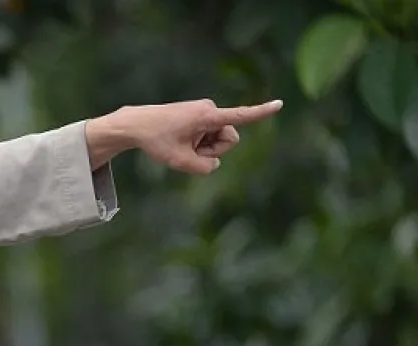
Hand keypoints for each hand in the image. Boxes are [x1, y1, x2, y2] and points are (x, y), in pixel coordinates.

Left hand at [90, 99, 282, 174]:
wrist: (138, 124)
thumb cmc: (157, 141)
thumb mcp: (179, 162)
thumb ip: (204, 168)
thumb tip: (215, 164)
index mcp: (207, 116)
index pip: (239, 116)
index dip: (260, 112)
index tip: (279, 104)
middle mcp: (210, 109)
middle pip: (229, 140)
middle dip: (213, 150)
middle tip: (188, 150)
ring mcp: (206, 111)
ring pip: (219, 139)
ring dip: (204, 147)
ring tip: (182, 143)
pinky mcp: (201, 115)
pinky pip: (209, 135)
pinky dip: (198, 142)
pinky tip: (181, 139)